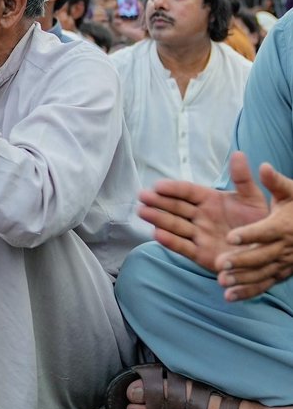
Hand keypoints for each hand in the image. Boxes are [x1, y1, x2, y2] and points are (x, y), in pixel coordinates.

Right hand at [138, 152, 267, 272]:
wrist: (266, 249)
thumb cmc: (258, 221)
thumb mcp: (253, 197)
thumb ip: (243, 178)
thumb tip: (238, 153)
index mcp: (210, 200)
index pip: (188, 192)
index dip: (173, 188)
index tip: (158, 185)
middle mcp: (200, 216)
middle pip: (176, 207)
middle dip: (159, 202)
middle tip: (143, 197)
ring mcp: (199, 235)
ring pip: (175, 225)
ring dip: (158, 219)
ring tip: (143, 212)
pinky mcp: (201, 254)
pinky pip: (184, 247)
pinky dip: (171, 241)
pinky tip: (157, 234)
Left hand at [215, 164, 292, 298]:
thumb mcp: (290, 193)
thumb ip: (275, 181)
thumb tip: (263, 166)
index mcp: (282, 226)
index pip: (266, 231)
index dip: (249, 234)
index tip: (231, 236)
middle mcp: (283, 247)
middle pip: (261, 256)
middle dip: (241, 260)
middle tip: (220, 261)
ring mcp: (282, 264)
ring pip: (261, 273)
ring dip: (241, 279)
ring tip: (221, 280)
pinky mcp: (279, 275)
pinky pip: (263, 285)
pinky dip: (247, 292)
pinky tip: (229, 296)